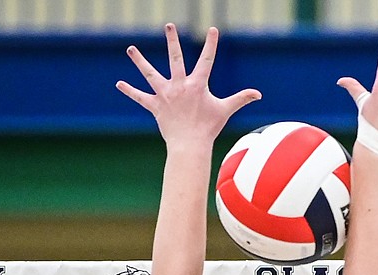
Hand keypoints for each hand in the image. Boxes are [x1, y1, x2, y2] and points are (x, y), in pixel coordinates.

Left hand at [117, 24, 260, 146]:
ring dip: (140, 61)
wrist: (190, 145)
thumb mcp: (225, 110)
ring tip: (131, 49)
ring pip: (150, 74)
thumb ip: (241, 99)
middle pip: (175, 58)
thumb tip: (259, 94)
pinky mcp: (155, 106)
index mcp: (197, 85)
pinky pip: (140, 97)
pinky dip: (130, 91)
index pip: (207, 60)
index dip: (212, 44)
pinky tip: (119, 84)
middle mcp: (179, 86)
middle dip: (172, 41)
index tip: (213, 30)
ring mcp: (165, 95)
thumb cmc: (208, 128)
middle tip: (169, 25)